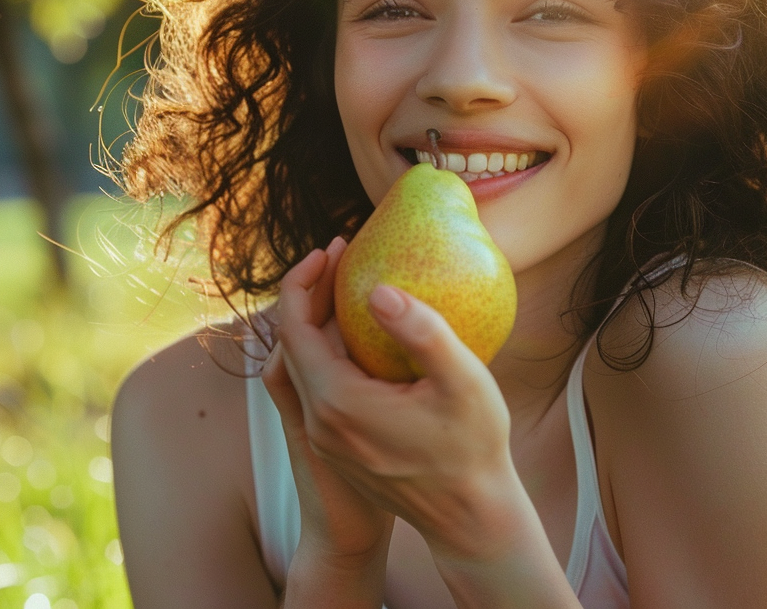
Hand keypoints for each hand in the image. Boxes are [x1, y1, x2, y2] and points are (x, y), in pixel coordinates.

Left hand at [276, 278, 526, 564]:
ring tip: (352, 289)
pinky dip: (328, 353)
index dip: (304, 280)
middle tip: (343, 257)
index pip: (293, 328)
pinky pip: (317, 388)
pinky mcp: (338, 448)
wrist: (470, 519)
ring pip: (303, 367)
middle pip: (293, 344)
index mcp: (338, 403)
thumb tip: (377, 290)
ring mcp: (325, 439)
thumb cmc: (474, 450)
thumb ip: (422, 332)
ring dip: (319, 324)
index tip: (332, 247)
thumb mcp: (463, 382)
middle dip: (311, 294)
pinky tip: (364, 337)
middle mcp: (320, 422)